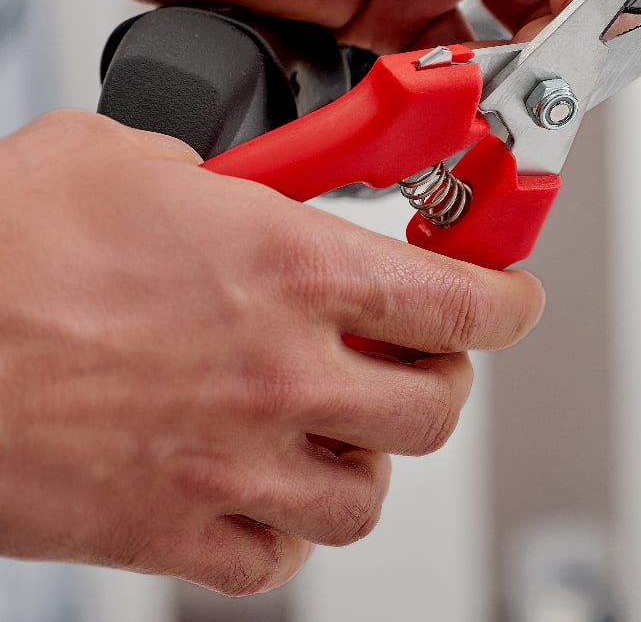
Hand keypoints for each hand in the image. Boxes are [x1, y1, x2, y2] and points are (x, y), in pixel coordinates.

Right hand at [0, 111, 543, 594]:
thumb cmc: (10, 247)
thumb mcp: (137, 160)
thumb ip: (226, 178)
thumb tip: (245, 188)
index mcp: (292, 268)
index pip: (463, 301)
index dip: (508, 299)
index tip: (512, 297)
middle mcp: (281, 372)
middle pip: (435, 407)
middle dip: (438, 377)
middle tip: (412, 353)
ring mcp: (234, 460)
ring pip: (369, 494)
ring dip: (369, 455)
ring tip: (339, 419)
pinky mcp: (173, 529)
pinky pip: (278, 557)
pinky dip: (289, 527)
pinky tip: (263, 481)